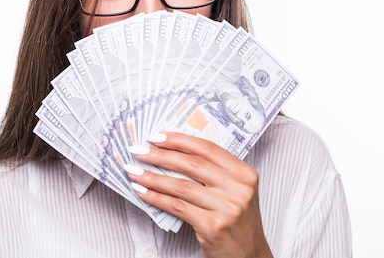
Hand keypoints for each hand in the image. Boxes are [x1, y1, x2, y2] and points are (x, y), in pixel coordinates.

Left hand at [126, 132, 272, 257]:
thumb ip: (214, 173)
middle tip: (140, 151)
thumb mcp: (234, 191)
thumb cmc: (237, 222)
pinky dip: (156, 198)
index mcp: (245, 173)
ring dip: (152, 177)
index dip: (179, 140)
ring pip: (181, 186)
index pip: (207, 148)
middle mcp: (239, 188)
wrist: (249, 256)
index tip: (157, 137)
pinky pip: (177, 207)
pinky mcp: (212, 226)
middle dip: (161, 155)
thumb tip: (173, 153)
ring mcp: (227, 208)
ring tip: (134, 171)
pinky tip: (143, 192)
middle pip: (192, 164)